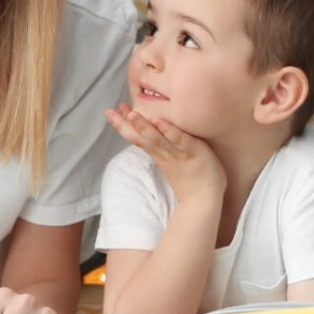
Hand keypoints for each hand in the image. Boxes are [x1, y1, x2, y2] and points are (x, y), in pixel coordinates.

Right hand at [107, 104, 225, 204]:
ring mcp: (177, 153)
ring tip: (132, 114)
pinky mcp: (193, 152)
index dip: (123, 126)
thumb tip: (155, 135)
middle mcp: (164, 153)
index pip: (137, 138)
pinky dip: (168, 131)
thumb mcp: (172, 162)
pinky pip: (179, 140)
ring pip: (157, 139)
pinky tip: (159, 121)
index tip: (111, 112)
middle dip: (125, 125)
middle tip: (110, 112)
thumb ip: (164, 147)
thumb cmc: (191, 180)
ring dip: (144, 127)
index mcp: (158, 154)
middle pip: (140, 138)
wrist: (204, 201)